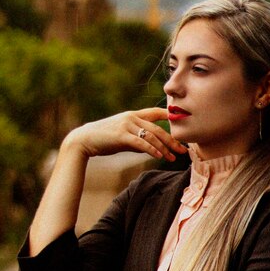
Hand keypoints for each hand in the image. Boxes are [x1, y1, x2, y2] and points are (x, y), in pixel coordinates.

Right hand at [64, 107, 187, 161]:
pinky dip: (152, 150)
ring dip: (164, 148)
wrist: (85, 139)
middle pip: (158, 129)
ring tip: (173, 158)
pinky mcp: (121, 135)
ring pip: (152, 136)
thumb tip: (152, 148)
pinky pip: (141, 143)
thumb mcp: (124, 136)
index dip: (170, 117)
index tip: (183, 125)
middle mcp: (132, 117)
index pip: (156, 113)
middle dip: (173, 140)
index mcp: (134, 115)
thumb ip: (138, 138)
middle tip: (184, 150)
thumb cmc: (105, 139)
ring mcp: (127, 125)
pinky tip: (159, 156)